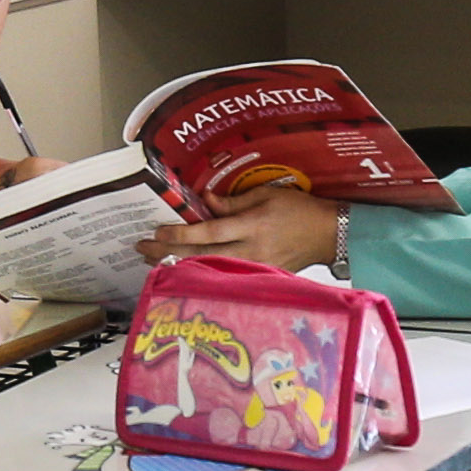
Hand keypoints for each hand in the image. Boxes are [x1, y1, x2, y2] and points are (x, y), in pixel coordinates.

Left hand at [144, 184, 341, 274]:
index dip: (182, 233)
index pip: (210, 232)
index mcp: (252, 226)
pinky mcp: (257, 276)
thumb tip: (203, 200)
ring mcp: (253, 267)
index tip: (158, 231)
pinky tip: (181, 270)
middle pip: (201, 255)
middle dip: (168, 252)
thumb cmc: (300, 210)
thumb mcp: (267, 195)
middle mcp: (250, 250)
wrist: (329, 235)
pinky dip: (198, 272)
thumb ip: (233, 201)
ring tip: (151, 260)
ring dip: (177, 264)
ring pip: (207, 269)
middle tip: (141, 248)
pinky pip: (221, 275)